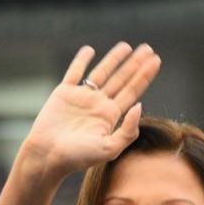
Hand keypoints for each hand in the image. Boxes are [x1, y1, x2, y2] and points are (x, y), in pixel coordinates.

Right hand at [21, 42, 160, 181]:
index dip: (144, 76)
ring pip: (101, 73)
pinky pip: (74, 72)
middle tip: (148, 48)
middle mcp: (98, 105)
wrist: (47, 156)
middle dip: (135, 64)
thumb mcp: (109, 149)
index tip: (156, 60)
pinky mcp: (63, 93)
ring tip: (127, 46)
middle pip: (121, 79)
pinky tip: (89, 50)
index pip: (132, 92)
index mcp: (110, 117)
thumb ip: (128, 131)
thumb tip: (140, 105)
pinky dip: (81, 60)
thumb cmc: (77, 158)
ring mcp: (81, 98)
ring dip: (114, 59)